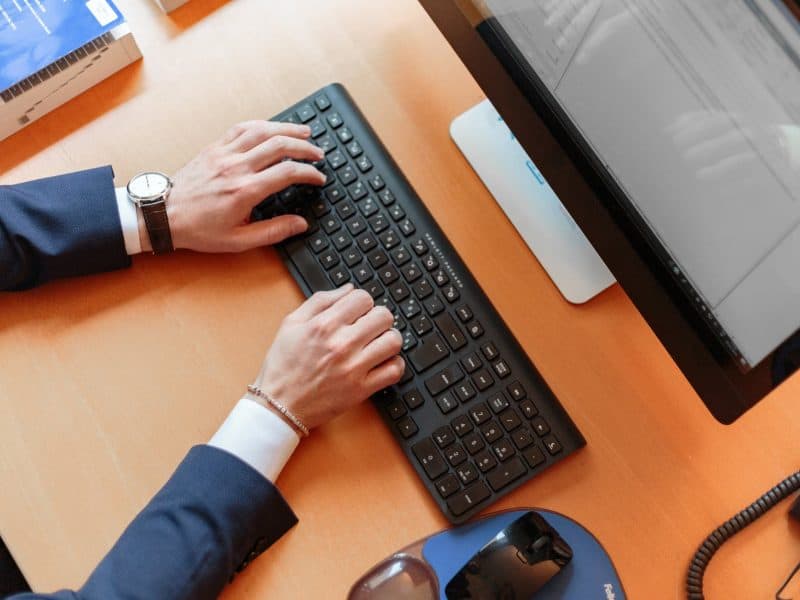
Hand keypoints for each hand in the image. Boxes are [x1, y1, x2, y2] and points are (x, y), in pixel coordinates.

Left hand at [138, 120, 325, 252]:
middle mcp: (236, 167)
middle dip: (305, 147)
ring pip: (262, 130)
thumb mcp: (239, 240)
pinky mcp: (214, 148)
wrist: (164, 215)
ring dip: (287, 128)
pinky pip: (241, 128)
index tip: (318, 178)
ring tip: (305, 132)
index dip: (309, 173)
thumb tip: (300, 224)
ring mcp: (224, 154)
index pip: (287, 173)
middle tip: (319, 154)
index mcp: (245, 191)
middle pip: (279, 145)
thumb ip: (273, 231)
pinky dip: (261, 124)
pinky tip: (273, 126)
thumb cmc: (199, 230)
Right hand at [253, 284, 404, 430]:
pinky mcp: (361, 389)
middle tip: (369, 327)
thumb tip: (348, 288)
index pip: (363, 298)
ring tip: (378, 343)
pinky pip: (394, 370)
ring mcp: (353, 367)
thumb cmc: (283, 365)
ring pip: (393, 341)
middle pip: (384, 316)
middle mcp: (341, 344)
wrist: (279, 405)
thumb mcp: (291, 323)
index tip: (358, 312)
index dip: (362, 302)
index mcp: (324, 325)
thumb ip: (320, 301)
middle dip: (378, 318)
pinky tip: (381, 362)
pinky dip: (393, 364)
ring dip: (388, 339)